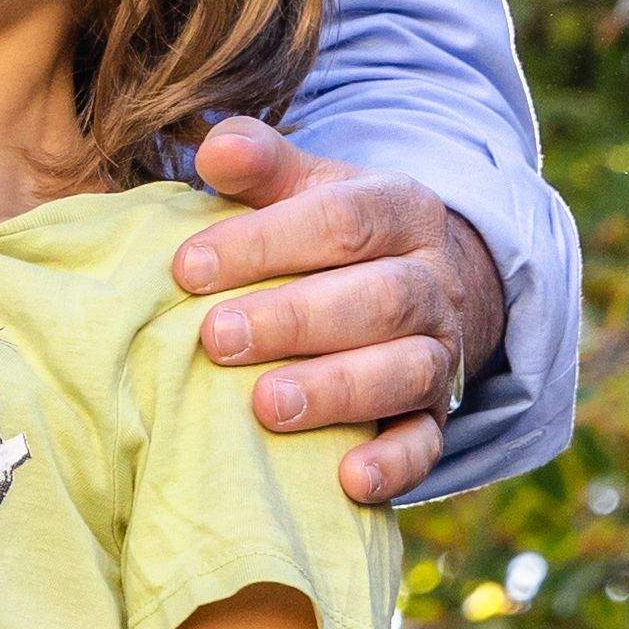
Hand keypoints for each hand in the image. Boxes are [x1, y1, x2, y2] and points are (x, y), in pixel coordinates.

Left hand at [174, 122, 508, 507]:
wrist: (413, 287)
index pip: (343, 219)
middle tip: (217, 339)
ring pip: (407, 370)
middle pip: (381, 298)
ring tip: (266, 406)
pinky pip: (427, 444)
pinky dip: (393, 465)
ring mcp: (440, 353)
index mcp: (402, 209)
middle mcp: (433, 281)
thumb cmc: (328, 236)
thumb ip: (260, 163)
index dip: (267, 241)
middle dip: (295, 319)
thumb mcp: (303, 186)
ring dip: (337, 390)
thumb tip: (214, 149)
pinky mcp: (435, 418)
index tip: (188, 267)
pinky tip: (347, 479)